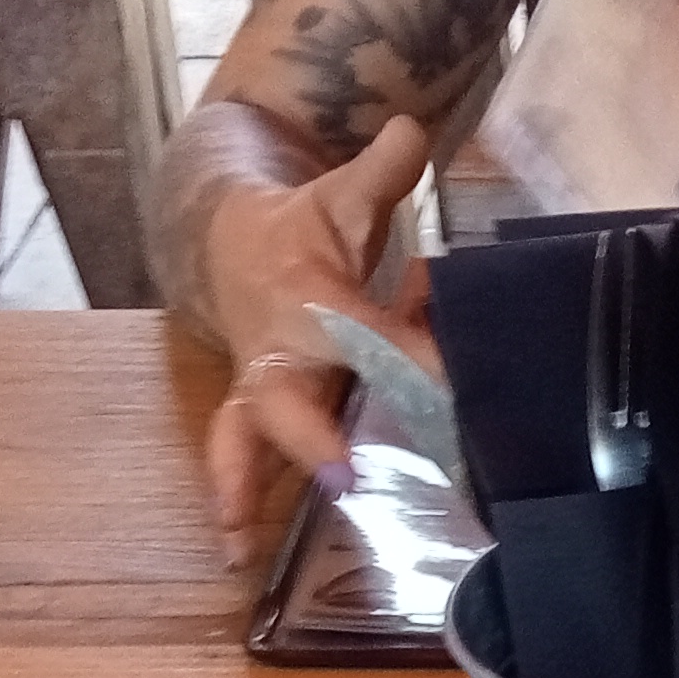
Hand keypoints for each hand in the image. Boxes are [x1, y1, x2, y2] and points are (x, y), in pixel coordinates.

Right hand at [196, 112, 439, 552]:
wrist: (230, 242)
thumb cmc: (303, 227)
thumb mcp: (341, 192)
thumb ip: (382, 169)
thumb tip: (411, 128)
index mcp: (307, 300)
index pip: (365, 336)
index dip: (407, 361)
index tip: (448, 388)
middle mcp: (277, 352)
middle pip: (285, 399)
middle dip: (309, 437)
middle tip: (341, 475)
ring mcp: (262, 390)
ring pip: (242, 439)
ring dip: (242, 490)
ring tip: (240, 547)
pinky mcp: (257, 416)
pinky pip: (238, 457)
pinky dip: (235, 500)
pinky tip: (236, 550)